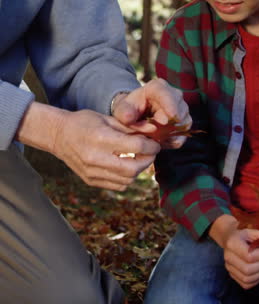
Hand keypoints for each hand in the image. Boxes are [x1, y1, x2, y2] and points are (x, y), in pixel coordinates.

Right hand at [16, 102, 159, 191]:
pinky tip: (126, 166)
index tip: (155, 143)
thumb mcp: (107, 118)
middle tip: (150, 153)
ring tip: (138, 158)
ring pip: (127, 180)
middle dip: (147, 161)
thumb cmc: (83, 122)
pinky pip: (117, 186)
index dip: (151, 145)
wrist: (58, 135)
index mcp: (101, 138)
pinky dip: (127, 178)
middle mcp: (96, 158)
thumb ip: (130, 127)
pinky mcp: (91, 181)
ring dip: (138, 170)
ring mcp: (92, 172)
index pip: (136, 146)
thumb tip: (153, 132)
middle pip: (133, 168)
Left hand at [112, 78, 191, 147]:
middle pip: (179, 109)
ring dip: (169, 133)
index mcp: (157, 87)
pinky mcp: (184, 120)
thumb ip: (125, 114)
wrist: (134, 116)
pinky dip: (173, 139)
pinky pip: (184, 132)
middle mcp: (173, 94)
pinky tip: (161, 140)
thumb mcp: (121, 111)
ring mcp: (181, 107)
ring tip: (154, 136)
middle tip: (153, 133)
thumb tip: (130, 118)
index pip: (166, 94)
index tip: (169, 117)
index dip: (170, 105)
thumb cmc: (128, 110)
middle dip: (167, 125)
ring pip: (183, 122)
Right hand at [209, 214, 258, 288]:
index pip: (249, 256)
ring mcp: (229, 267)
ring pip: (247, 278)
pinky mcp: (232, 274)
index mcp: (232, 243)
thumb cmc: (242, 233)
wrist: (229, 236)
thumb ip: (255, 233)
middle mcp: (228, 256)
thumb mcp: (248, 229)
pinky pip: (245, 284)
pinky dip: (255, 280)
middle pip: (247, 269)